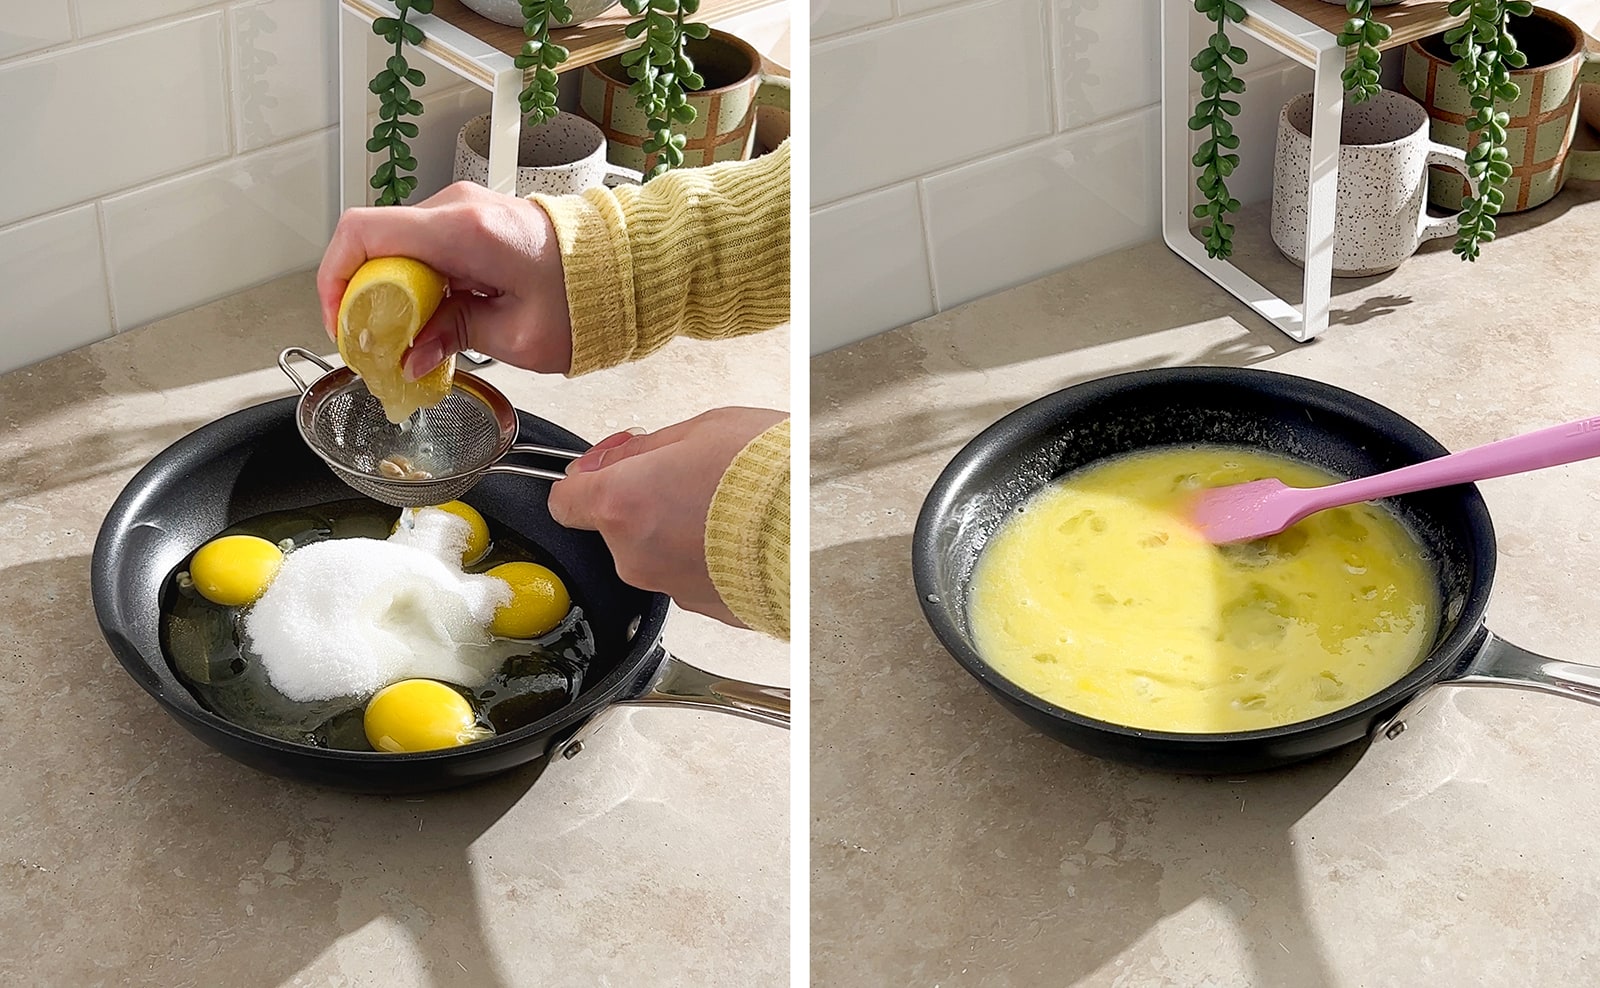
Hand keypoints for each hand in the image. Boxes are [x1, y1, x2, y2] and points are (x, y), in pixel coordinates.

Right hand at [316, 182, 573, 376]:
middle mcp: (459, 208)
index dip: (336, 279)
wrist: (627, 268)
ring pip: (398, 247)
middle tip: (375, 346)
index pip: (363, 234)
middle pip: (375, 242)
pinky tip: (429, 320)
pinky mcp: (474, 221)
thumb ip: (453, 337)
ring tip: (405, 341)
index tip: (342, 324)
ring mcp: (465, 209)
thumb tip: (410, 356)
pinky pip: (424, 248)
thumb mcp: (517, 336)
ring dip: (390, 292)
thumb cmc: (587, 298)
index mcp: (464, 230)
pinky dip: (415, 283)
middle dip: (363, 296)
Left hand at [548, 407, 788, 626]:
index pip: (564, 501)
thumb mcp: (700, 431)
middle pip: (613, 527)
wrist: (818, 529)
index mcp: (622, 504)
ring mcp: (668, 585)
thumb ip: (641, 449)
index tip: (605, 469)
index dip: (584, 481)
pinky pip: (687, 574)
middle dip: (639, 502)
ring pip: (652, 552)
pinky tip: (735, 534)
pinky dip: (702, 556)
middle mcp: (635, 554)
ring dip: (673, 530)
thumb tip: (610, 459)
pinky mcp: (702, 606)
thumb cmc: (767, 476)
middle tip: (685, 476)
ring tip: (722, 506)